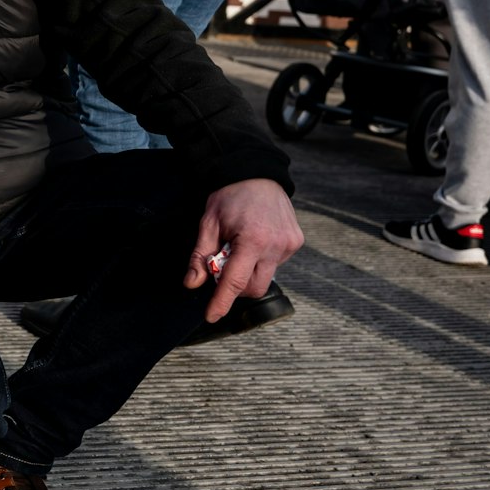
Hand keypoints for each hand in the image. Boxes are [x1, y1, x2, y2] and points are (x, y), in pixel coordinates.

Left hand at [184, 178, 303, 322]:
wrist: (257, 173)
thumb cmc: (230, 196)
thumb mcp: (208, 223)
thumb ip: (200, 255)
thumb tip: (192, 284)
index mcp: (253, 240)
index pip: (235, 282)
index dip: (222, 302)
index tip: (211, 316)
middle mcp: (276, 245)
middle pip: (254, 287)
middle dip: (236, 287)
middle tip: (222, 265)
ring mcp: (289, 244)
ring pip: (266, 277)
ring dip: (249, 272)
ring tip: (239, 247)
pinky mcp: (296, 242)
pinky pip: (275, 263)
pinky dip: (261, 260)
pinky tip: (255, 240)